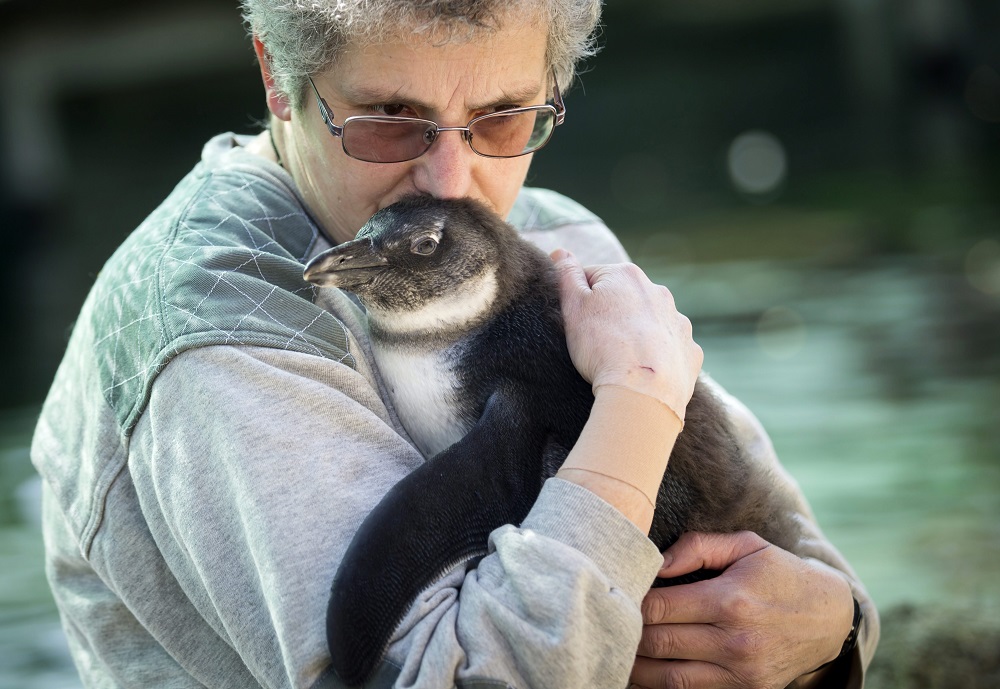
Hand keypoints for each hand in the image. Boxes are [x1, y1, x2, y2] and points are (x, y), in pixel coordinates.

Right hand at [551, 250, 702, 421]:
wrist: (642, 392)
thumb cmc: (601, 347)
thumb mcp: (573, 308)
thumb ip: (566, 276)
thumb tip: (560, 252)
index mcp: (626, 276)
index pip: (592, 277)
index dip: (578, 300)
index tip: (576, 324)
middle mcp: (658, 292)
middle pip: (624, 298)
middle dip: (610, 314)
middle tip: (596, 343)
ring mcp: (678, 321)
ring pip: (649, 322)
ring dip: (636, 333)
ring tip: (621, 360)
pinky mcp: (690, 350)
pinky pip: (669, 348)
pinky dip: (658, 356)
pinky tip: (644, 372)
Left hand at [631, 532, 854, 688]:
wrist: (829, 618)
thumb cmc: (780, 574)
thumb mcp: (745, 545)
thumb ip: (697, 547)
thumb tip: (655, 562)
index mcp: (730, 599)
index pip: (660, 607)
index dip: (631, 601)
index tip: (616, 592)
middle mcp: (734, 640)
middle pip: (658, 643)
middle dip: (627, 632)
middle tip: (608, 620)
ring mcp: (740, 672)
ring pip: (668, 677)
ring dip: (635, 666)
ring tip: (616, 650)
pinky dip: (660, 686)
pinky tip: (642, 671)